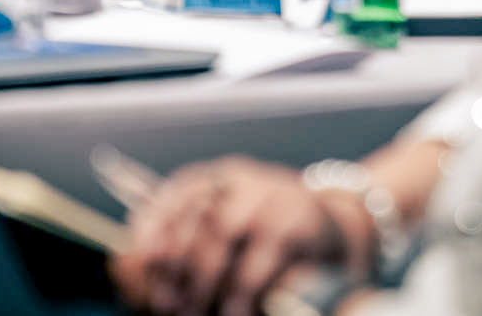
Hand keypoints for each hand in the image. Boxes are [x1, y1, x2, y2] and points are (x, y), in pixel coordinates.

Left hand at [110, 156, 371, 315]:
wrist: (342, 228)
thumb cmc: (276, 237)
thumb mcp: (234, 231)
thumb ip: (191, 248)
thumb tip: (140, 276)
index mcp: (220, 179)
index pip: (173, 196)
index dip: (153, 231)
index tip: (142, 264)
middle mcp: (242, 181)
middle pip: (193, 219)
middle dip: (176, 269)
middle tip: (168, 306)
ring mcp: (270, 200)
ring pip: (221, 241)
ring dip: (202, 287)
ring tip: (194, 315)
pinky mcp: (295, 228)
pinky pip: (256, 269)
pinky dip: (238, 300)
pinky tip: (234, 315)